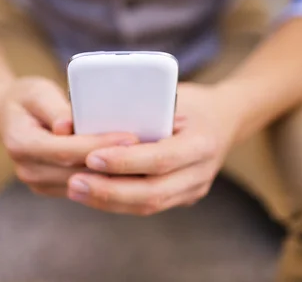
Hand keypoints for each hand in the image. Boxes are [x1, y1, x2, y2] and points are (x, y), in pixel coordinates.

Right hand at [0, 77, 137, 196]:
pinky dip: (108, 178)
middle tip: (149, 151)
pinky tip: (132, 168)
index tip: (130, 137)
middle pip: (78, 171)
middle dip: (115, 163)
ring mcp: (39, 182)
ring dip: (116, 174)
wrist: (10, 116)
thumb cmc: (27, 98)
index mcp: (20, 143)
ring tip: (147, 160)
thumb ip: (54, 108)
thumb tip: (66, 126)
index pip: (65, 149)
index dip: (98, 145)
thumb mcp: (37, 92)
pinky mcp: (52, 187)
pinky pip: (84, 187)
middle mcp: (28, 169)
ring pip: (85, 184)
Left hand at [66, 82, 240, 214]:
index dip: (125, 162)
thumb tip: (95, 117)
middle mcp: (201, 172)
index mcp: (202, 143)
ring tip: (75, 190)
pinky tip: (92, 194)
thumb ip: (143, 109)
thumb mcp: (174, 96)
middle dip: (109, 191)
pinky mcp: (183, 197)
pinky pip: (148, 206)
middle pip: (152, 193)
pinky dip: (118, 202)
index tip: (91, 157)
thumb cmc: (193, 102)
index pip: (160, 159)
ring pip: (148, 206)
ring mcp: (194, 189)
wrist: (227, 119)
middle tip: (74, 183)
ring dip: (108, 201)